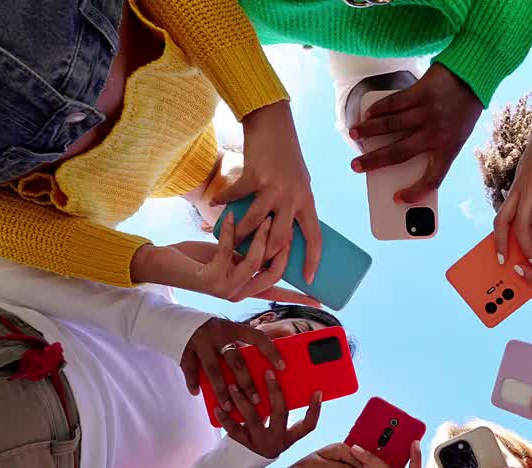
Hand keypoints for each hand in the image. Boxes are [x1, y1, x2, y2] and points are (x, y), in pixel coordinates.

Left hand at [130, 215, 318, 303]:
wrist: (164, 264)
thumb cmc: (197, 258)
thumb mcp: (229, 256)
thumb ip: (249, 256)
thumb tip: (275, 240)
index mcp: (246, 288)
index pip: (279, 294)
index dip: (299, 297)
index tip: (321, 301)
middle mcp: (238, 293)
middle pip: (273, 276)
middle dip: (282, 249)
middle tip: (283, 226)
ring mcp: (225, 289)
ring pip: (255, 263)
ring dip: (261, 238)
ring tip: (263, 218)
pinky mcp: (210, 280)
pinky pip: (229, 252)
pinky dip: (232, 233)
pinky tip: (231, 218)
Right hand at [181, 316, 284, 407]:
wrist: (180, 321)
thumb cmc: (214, 334)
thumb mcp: (229, 333)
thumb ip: (243, 346)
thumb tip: (267, 369)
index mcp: (234, 328)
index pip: (257, 337)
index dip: (271, 351)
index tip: (282, 367)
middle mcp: (219, 334)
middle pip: (236, 361)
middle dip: (246, 382)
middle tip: (256, 400)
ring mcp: (201, 342)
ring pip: (213, 369)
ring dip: (222, 390)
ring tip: (229, 407)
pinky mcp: (185, 350)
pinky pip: (190, 369)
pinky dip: (193, 382)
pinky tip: (197, 393)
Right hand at [210, 101, 321, 284]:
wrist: (273, 123)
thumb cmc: (285, 155)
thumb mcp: (298, 182)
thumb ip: (293, 204)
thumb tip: (283, 233)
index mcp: (307, 200)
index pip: (315, 236)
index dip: (313, 259)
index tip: (310, 279)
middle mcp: (293, 196)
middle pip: (279, 239)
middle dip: (263, 256)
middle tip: (251, 262)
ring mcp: (273, 187)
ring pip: (253, 224)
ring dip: (239, 235)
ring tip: (230, 240)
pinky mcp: (254, 176)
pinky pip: (235, 197)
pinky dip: (223, 201)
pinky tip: (215, 205)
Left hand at [215, 370, 320, 458]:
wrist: (247, 461)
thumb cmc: (266, 436)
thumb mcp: (279, 428)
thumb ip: (281, 409)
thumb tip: (282, 380)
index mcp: (290, 436)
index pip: (309, 425)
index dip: (315, 410)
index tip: (317, 392)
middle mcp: (277, 440)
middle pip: (280, 413)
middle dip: (275, 391)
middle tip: (269, 373)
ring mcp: (260, 443)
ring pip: (253, 419)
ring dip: (243, 400)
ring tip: (234, 385)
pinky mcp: (243, 444)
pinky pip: (233, 430)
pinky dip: (225, 417)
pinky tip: (218, 406)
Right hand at [349, 64, 481, 201]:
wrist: (475, 77)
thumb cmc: (463, 109)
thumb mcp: (456, 134)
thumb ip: (434, 147)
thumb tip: (398, 155)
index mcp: (450, 149)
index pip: (433, 179)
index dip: (415, 193)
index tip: (398, 199)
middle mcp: (437, 133)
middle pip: (399, 153)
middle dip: (373, 161)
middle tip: (356, 166)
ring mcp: (428, 112)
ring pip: (390, 125)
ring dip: (368, 131)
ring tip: (354, 134)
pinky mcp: (420, 92)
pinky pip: (393, 103)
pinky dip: (377, 109)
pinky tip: (368, 114)